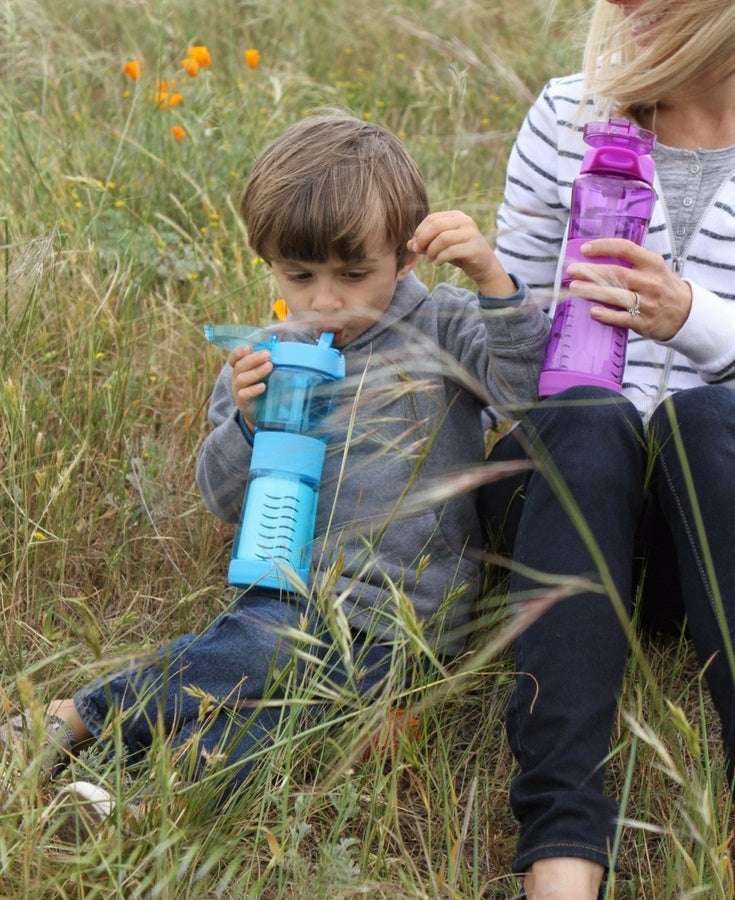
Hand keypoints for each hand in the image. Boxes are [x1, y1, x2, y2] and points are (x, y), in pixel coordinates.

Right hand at [228, 344, 272, 425]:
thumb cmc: (263, 386)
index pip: (234, 357)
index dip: (239, 351)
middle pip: (240, 365)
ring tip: (269, 366)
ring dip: (256, 372)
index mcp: (239, 368)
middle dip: (254, 359)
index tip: (249, 347)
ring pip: (242, 379)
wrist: (259, 412)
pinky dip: (253, 389)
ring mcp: (238, 390)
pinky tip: (263, 386)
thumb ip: (269, 357)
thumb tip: (281, 338)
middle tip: (268, 354)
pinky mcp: (242, 402)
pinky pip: (244, 394)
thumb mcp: (265, 371)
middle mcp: (236, 378)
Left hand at [408, 210, 516, 296]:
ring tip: (430, 259)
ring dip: (431, 251)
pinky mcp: (474, 248)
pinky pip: (451, 251)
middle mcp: (465, 221)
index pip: (432, 218)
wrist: (483, 266)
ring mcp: (471, 233)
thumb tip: (409, 244)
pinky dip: (440, 258)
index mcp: (456, 216)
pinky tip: (437, 263)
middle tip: (418, 251)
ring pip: (443, 238)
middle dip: (423, 240)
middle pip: (436, 226)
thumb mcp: (441, 247)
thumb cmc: (460, 253)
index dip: (420, 231)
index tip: (415, 245)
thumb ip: (425, 244)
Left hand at [565, 238, 692, 340]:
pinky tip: (593, 311)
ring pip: (616, 295)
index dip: (604, 247)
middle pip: (617, 274)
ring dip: (593, 292)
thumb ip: (631, 263)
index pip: (626, 249)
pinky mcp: (643, 322)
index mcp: (652, 264)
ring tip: (574, 288)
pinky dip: (607, 315)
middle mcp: (650, 282)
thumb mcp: (654, 269)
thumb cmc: (663, 288)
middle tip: (572, 271)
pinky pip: (622, 318)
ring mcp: (647, 303)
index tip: (585, 249)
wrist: (686, 314)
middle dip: (591, 271)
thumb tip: (595, 259)